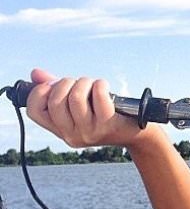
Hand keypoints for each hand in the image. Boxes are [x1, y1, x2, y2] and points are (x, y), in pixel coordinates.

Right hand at [26, 68, 144, 148]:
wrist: (136, 131)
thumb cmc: (106, 114)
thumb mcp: (81, 105)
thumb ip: (56, 90)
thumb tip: (36, 73)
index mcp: (61, 130)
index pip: (34, 111)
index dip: (39, 92)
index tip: (53, 84)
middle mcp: (72, 135)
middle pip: (55, 101)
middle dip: (66, 82)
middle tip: (80, 82)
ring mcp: (89, 132)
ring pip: (75, 97)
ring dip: (84, 82)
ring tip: (93, 84)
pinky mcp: (107, 125)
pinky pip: (98, 96)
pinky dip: (100, 85)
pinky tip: (104, 86)